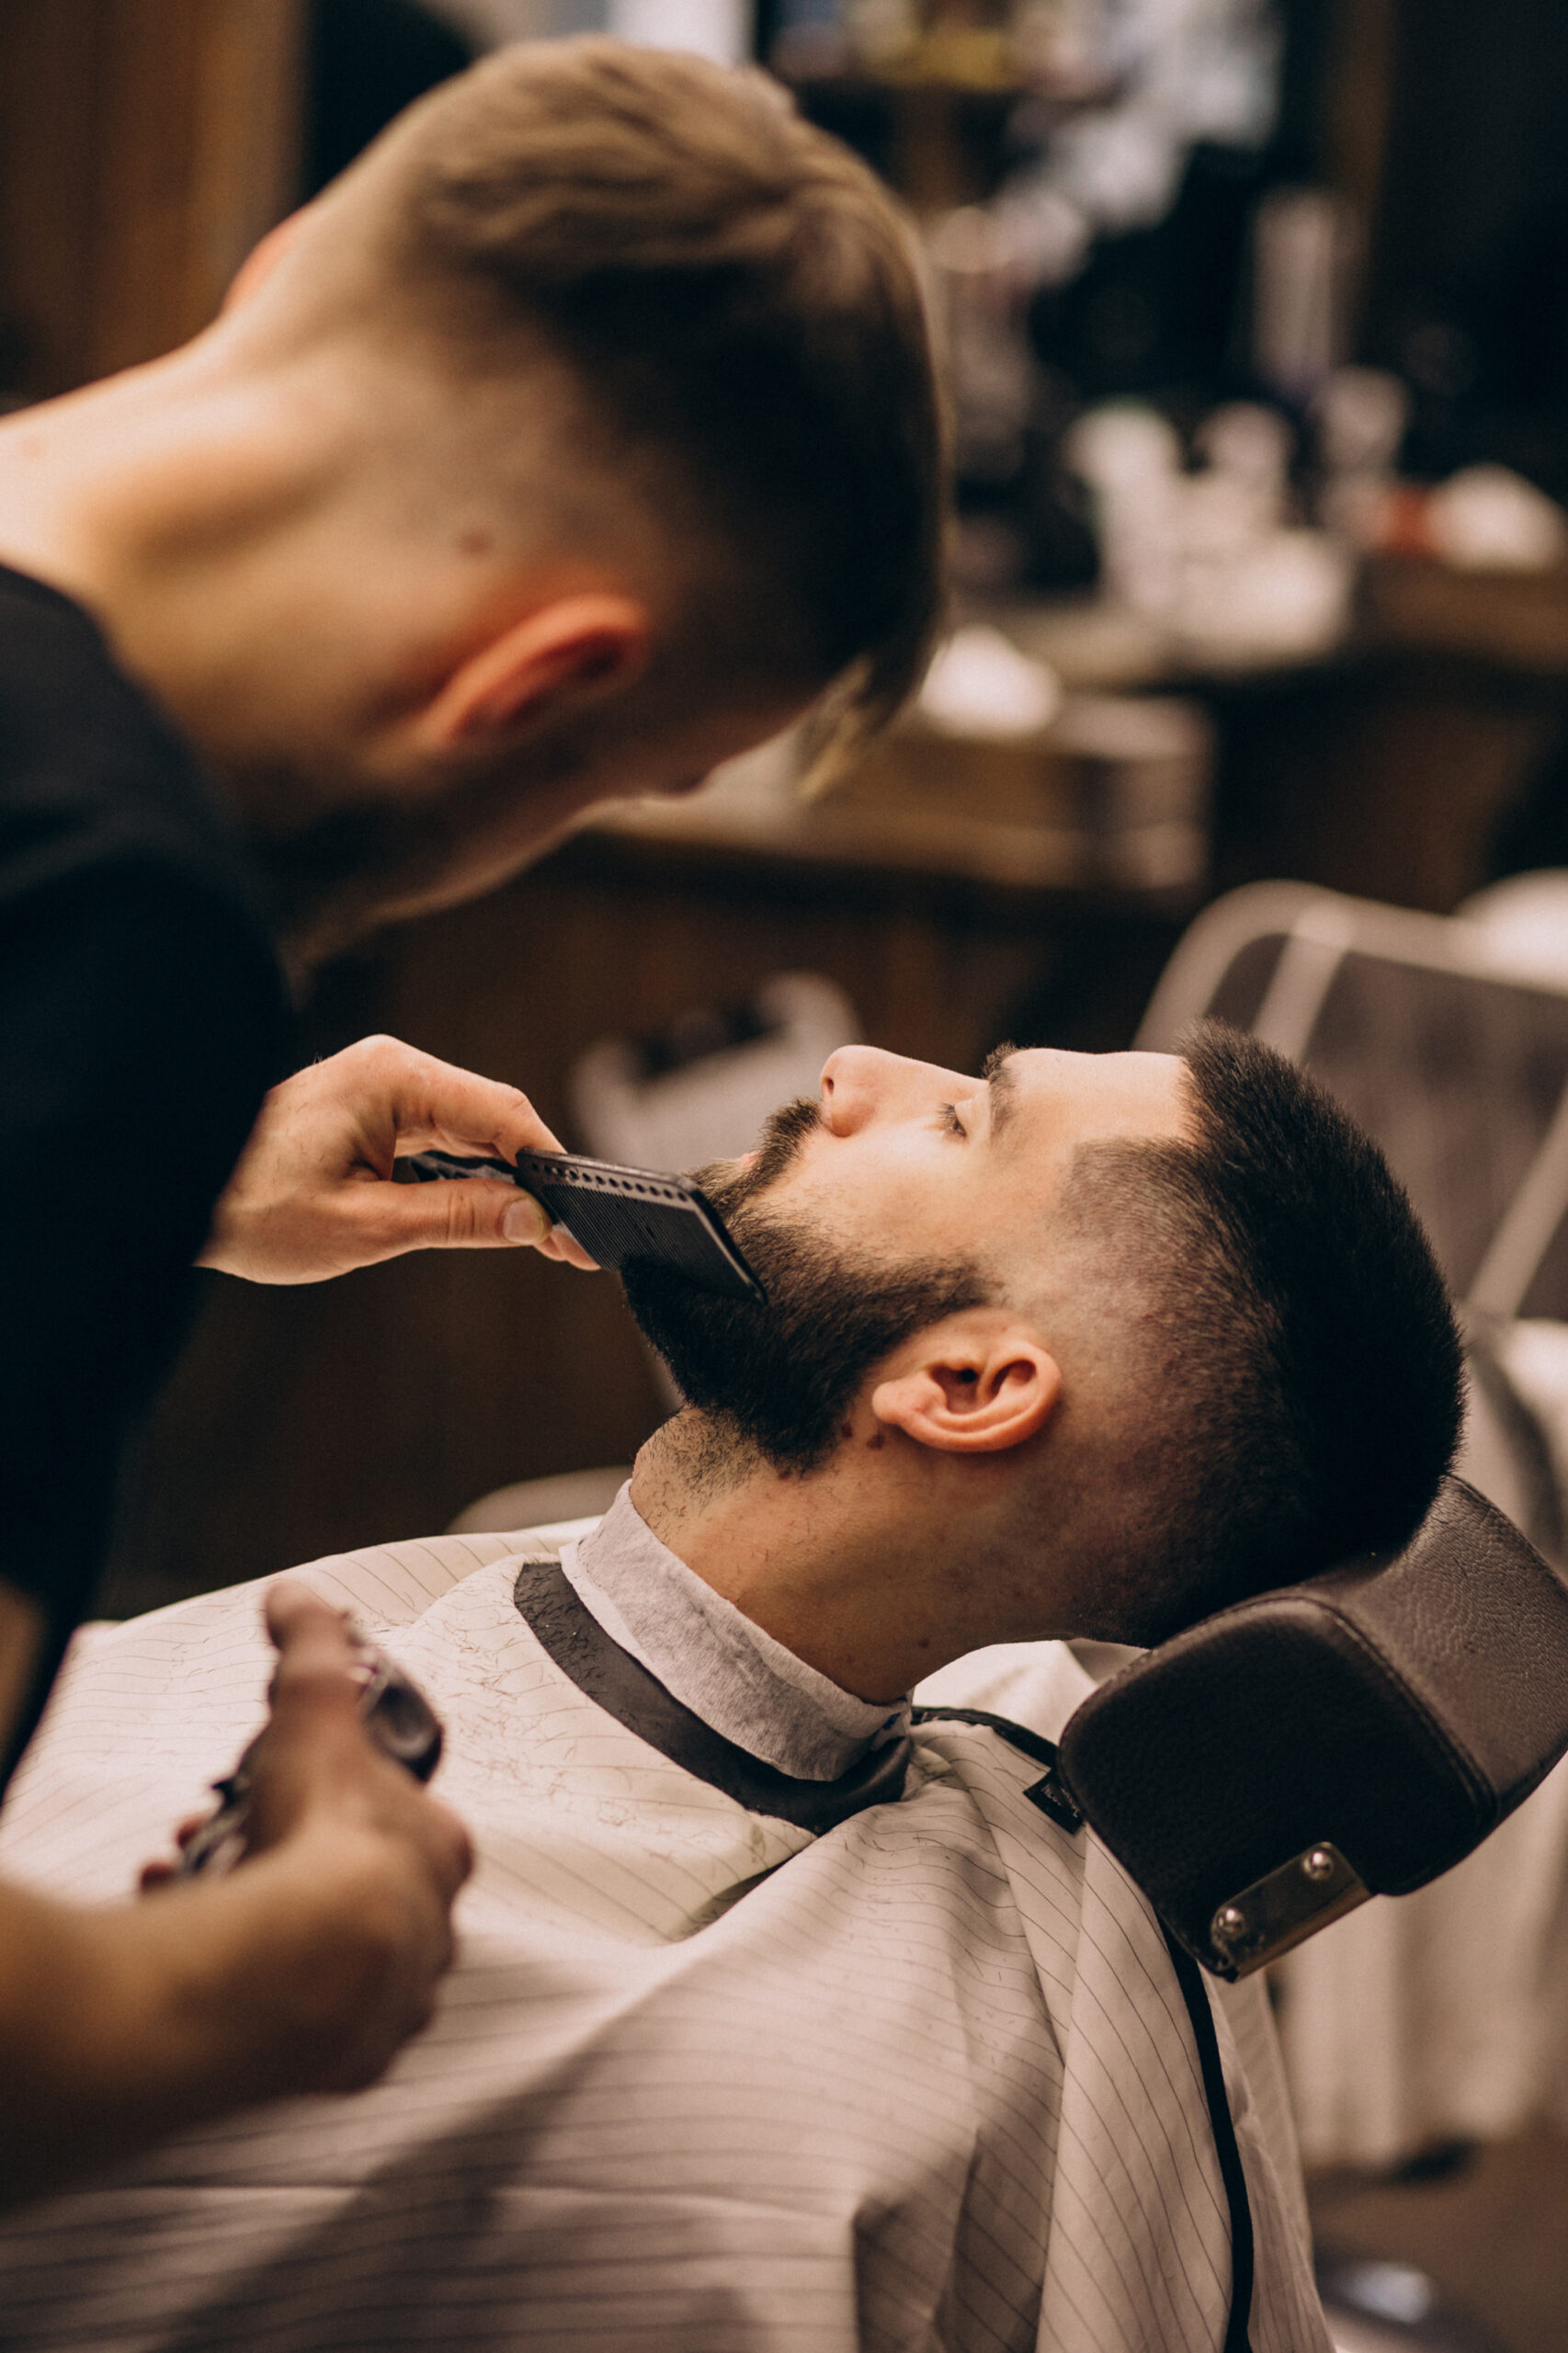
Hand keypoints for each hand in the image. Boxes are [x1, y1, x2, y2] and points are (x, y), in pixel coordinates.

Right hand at [0, 1585, 475, 2208]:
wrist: (298, 1966)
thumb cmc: (321, 1840)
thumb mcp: (314, 1711)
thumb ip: (310, 1646)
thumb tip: (298, 1595)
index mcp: (439, 1850)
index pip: (404, 1815)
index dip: (337, 1797)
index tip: (283, 1794)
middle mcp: (433, 1928)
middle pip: (358, 1886)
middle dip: (286, 1860)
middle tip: (225, 1843)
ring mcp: (394, 1999)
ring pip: (327, 1955)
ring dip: (266, 1923)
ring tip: (199, 1892)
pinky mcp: (350, 2055)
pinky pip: (302, 2021)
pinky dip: (255, 1988)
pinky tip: (209, 1958)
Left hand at [200, 1034, 597, 1281]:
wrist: (169, 1193)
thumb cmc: (249, 1207)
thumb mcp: (364, 1227)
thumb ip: (456, 1219)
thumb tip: (531, 1221)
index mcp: (393, 1077)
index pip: (503, 1115)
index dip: (551, 1170)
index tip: (580, 1222)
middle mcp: (394, 1070)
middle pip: (496, 1121)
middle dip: (536, 1183)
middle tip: (573, 1247)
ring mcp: (383, 1088)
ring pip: (473, 1134)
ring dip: (507, 1185)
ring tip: (546, 1240)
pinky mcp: (373, 1113)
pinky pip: (443, 1141)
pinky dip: (471, 1179)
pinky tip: (496, 1216)